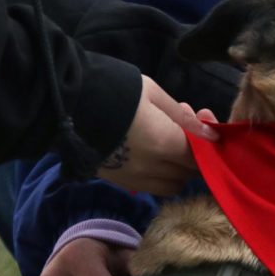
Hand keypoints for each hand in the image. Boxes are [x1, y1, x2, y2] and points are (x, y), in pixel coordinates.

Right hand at [97, 75, 218, 194]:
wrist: (65, 102)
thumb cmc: (114, 89)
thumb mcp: (153, 94)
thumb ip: (183, 118)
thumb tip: (209, 134)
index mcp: (164, 144)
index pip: (200, 157)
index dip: (207, 143)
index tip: (204, 124)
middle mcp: (152, 169)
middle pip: (189, 173)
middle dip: (193, 153)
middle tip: (186, 126)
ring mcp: (134, 180)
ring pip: (172, 185)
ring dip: (178, 168)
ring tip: (168, 141)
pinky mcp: (119, 183)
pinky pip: (151, 186)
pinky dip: (159, 174)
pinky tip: (152, 151)